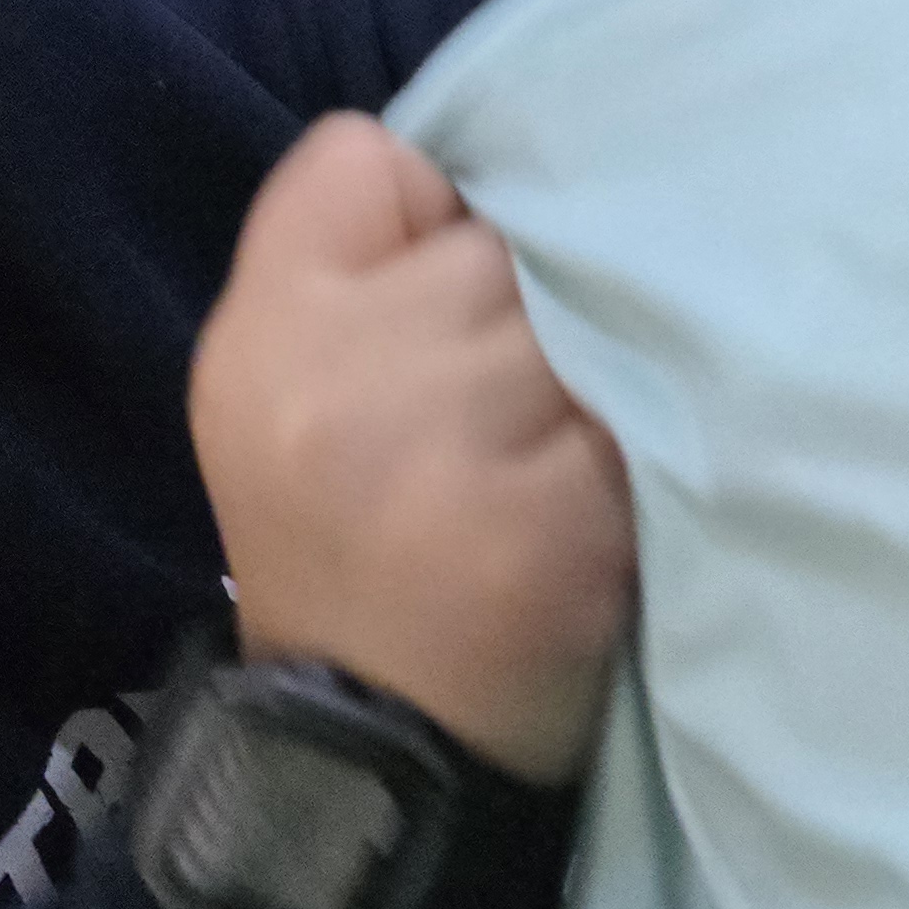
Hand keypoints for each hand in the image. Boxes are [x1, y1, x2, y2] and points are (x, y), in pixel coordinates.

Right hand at [192, 116, 633, 785]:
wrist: (374, 752)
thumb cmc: (353, 538)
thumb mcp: (293, 388)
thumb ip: (362, 253)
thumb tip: (511, 156)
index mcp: (263, 333)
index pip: (366, 157)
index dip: (434, 210)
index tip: (447, 294)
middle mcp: (337, 381)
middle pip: (504, 235)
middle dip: (541, 302)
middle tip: (519, 408)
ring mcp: (442, 451)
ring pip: (585, 313)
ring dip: (606, 371)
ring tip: (568, 452)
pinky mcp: (547, 524)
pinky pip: (640, 414)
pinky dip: (645, 452)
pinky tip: (609, 506)